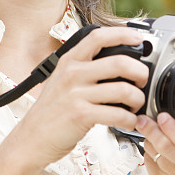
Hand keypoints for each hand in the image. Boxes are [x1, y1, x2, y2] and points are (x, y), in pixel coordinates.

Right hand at [11, 27, 148, 168]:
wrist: (31, 139)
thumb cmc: (51, 112)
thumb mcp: (62, 81)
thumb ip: (84, 69)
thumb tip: (118, 63)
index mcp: (69, 61)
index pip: (98, 36)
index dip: (123, 34)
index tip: (139, 38)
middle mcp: (72, 74)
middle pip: (120, 62)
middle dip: (141, 73)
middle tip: (142, 81)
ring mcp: (76, 94)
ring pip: (124, 90)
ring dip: (138, 100)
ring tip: (136, 106)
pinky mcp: (81, 115)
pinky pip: (118, 114)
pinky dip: (130, 119)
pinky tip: (128, 121)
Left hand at [134, 113, 174, 174]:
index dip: (173, 128)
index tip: (162, 115)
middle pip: (168, 147)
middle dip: (152, 130)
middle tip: (143, 118)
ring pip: (156, 152)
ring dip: (148, 137)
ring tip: (145, 126)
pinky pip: (149, 162)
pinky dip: (147, 150)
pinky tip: (150, 144)